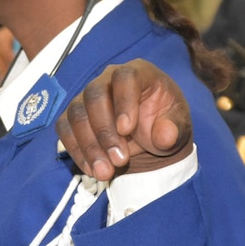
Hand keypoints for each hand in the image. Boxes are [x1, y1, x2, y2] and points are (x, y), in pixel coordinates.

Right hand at [56, 60, 193, 180]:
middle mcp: (107, 80)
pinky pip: (65, 129)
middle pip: (94, 95)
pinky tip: (92, 169)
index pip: (124, 78)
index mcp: (138, 73)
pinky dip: (76, 151)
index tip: (127, 130)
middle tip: (120, 160)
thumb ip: (174, 129)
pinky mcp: (74, 116)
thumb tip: (164, 136)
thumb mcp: (179, 126)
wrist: (150, 137)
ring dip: (89, 145)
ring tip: (105, 172)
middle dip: (104, 131)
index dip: (123, 101)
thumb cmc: (165, 122)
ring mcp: (87, 97)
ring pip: (77, 113)